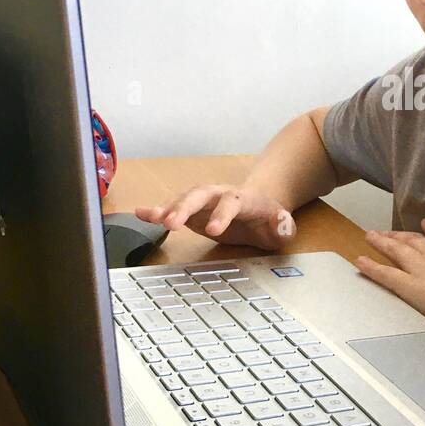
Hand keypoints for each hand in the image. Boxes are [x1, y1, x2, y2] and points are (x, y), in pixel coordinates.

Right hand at [134, 185, 295, 250]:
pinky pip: (172, 208)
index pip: (231, 202)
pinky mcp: (192, 211)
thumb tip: (282, 224)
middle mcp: (220, 195)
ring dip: (167, 209)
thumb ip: (284, 226)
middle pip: (200, 195)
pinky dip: (156, 210)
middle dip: (184, 207)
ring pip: (183, 199)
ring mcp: (204, 202)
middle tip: (170, 223)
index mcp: (244, 199)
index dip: (221, 214)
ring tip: (151, 217)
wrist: (259, 206)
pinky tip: (140, 213)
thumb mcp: (283, 226)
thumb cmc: (269, 220)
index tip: (212, 231)